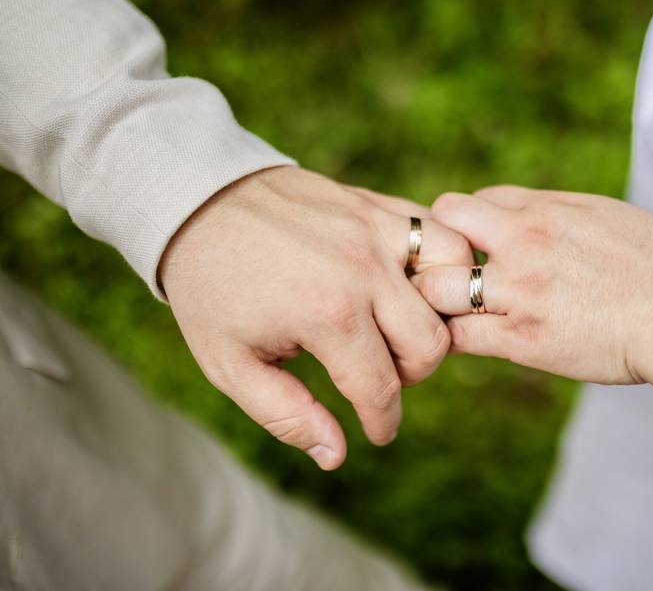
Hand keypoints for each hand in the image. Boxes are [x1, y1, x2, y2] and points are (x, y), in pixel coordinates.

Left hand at [159, 167, 472, 469]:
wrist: (195, 202)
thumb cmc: (211, 289)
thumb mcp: (229, 364)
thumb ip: (286, 416)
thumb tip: (336, 455)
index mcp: (328, 315)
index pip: (382, 388)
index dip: (382, 422)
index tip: (377, 432)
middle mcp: (364, 271)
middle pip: (430, 343)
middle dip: (409, 374)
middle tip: (374, 373)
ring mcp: (375, 230)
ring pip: (453, 281)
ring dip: (433, 312)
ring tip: (396, 324)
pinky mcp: (377, 204)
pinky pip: (437, 232)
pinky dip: (439, 261)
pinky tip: (408, 280)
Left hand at [413, 186, 652, 384]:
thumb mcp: (608, 215)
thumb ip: (561, 213)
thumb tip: (534, 217)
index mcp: (543, 209)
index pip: (471, 203)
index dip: (465, 227)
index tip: (472, 251)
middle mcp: (522, 242)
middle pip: (440, 231)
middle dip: (434, 254)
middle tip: (446, 280)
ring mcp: (518, 290)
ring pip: (436, 287)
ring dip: (438, 299)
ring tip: (450, 315)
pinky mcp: (522, 339)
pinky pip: (458, 337)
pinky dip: (454, 341)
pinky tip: (466, 345)